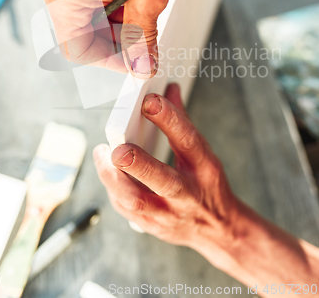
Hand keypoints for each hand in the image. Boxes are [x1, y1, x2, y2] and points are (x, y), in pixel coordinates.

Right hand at [41, 0, 190, 77]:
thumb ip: (141, 38)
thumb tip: (141, 66)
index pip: (78, 48)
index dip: (111, 62)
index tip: (137, 63)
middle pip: (81, 31)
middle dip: (116, 40)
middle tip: (147, 41)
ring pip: (88, 13)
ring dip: (118, 21)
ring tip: (148, 12)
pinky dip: (114, 2)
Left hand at [94, 83, 240, 266]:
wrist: (217, 231)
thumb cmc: (207, 184)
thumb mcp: (203, 152)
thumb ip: (182, 121)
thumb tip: (169, 88)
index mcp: (204, 168)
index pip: (188, 140)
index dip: (169, 119)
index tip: (149, 100)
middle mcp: (188, 193)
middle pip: (164, 180)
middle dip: (138, 164)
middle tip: (118, 148)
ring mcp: (169, 214)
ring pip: (138, 202)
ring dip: (114, 179)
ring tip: (102, 154)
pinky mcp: (152, 227)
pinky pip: (126, 210)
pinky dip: (113, 189)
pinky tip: (108, 171)